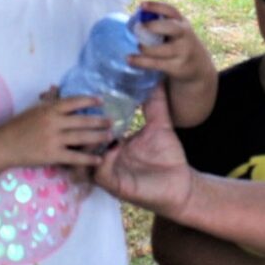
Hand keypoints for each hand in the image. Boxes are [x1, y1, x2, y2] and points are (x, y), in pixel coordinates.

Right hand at [0, 88, 115, 172]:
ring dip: (98, 137)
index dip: (89, 100)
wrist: (4, 145)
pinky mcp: (52, 155)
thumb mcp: (33, 109)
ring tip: (110, 136)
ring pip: (82, 137)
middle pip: (82, 120)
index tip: (101, 100)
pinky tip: (99, 158)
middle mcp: (54, 122)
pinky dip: (88, 158)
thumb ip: (48, 101)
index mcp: (49, 109)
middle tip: (112, 121)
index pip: (74, 102)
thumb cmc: (18, 126)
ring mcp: (53, 139)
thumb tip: (55, 88)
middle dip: (99, 121)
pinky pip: (74, 157)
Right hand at [92, 85, 195, 217]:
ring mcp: (109, 171)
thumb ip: (156, 103)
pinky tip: (113, 149)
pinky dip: (103, 161)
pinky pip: (99, 173)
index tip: (89, 99)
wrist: (182, 184)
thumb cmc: (169, 156)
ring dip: (88, 145)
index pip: (93, 128)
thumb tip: (157, 78)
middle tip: (88, 113)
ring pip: (84, 159)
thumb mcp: (160, 125)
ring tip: (98, 132)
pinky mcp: (115, 185)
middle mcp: (107, 157)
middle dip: (81, 129)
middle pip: (82, 143)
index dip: (88, 115)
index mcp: (113, 143)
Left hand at [126, 1, 211, 83]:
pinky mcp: (177, 67)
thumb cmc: (179, 44)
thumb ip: (161, 26)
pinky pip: (157, 64)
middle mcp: (184, 35)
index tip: (142, 5)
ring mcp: (182, 52)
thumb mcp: (176, 31)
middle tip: (139, 27)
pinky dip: (142, 62)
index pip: (171, 11)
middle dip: (155, 26)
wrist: (198, 66)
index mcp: (181, 23)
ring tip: (138, 46)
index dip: (157, 6)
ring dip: (147, 49)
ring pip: (164, 50)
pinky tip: (130, 60)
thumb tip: (133, 21)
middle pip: (172, 28)